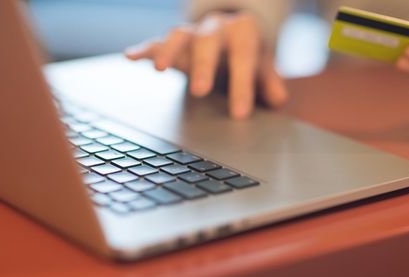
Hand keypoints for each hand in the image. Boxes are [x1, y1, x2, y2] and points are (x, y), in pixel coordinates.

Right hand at [125, 12, 287, 118]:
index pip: (244, 57)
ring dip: (168, 51)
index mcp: (243, 33)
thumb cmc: (249, 54)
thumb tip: (278, 100)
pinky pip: (157, 42)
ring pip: (179, 36)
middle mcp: (216, 29)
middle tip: (200, 92)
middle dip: (204, 66)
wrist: (234, 33)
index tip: (239, 114)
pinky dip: (144, 49)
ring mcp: (193, 34)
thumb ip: (271, 83)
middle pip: (208, 42)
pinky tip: (130, 57)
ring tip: (159, 70)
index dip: (242, 85)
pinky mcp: (175, 44)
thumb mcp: (265, 67)